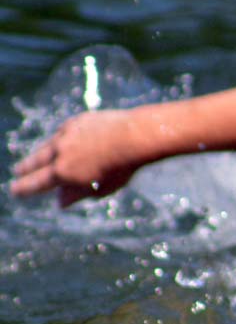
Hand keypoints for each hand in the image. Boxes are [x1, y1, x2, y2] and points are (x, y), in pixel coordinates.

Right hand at [10, 110, 139, 206]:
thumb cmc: (120, 168)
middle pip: (37, 161)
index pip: (37, 183)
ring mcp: (67, 134)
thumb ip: (76, 194)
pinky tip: (62, 141)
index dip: (24, 188)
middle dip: (26, 168)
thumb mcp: (100, 189)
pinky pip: (65, 133)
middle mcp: (60, 152)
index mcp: (63, 173)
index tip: (15, 190)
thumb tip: (59, 201)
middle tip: (18, 172)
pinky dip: (61, 139)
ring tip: (37, 158)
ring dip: (41, 153)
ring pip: (49, 145)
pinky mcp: (77, 121)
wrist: (133, 137)